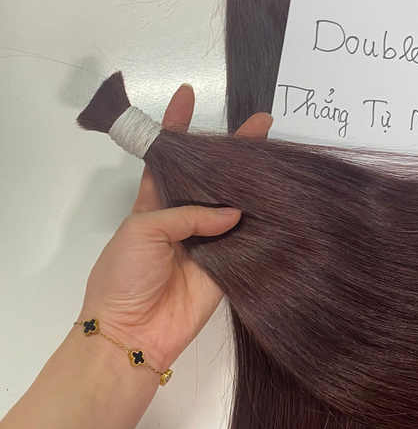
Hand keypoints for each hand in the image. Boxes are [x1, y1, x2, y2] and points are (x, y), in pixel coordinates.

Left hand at [78, 83, 271, 371]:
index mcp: (154, 203)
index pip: (167, 158)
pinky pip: (249, 242)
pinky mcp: (229, 267)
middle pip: (212, 178)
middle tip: (262, 123)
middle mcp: (185, 218)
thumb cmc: (124, 274)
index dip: (176, 126)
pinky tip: (282, 201)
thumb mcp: (143, 230)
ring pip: (235, 206)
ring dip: (254, 184)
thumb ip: (187, 215)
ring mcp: (209, 242)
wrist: (132, 334)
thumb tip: (234, 214)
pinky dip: (264, 224)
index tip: (187, 94)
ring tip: (278, 155)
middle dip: (232, 150)